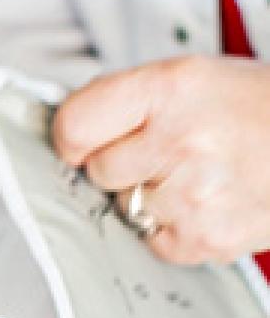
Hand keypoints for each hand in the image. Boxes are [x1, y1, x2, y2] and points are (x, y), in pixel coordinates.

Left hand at [52, 55, 269, 264]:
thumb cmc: (260, 108)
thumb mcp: (192, 77)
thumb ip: (124, 101)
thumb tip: (66, 132)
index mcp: (170, 89)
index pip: (75, 125)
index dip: (73, 136)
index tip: (80, 141)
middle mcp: (182, 140)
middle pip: (98, 170)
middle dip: (122, 163)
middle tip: (165, 151)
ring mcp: (195, 193)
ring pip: (124, 207)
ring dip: (149, 196)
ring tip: (197, 174)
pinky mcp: (208, 238)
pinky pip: (153, 240)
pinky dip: (173, 227)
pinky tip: (208, 201)